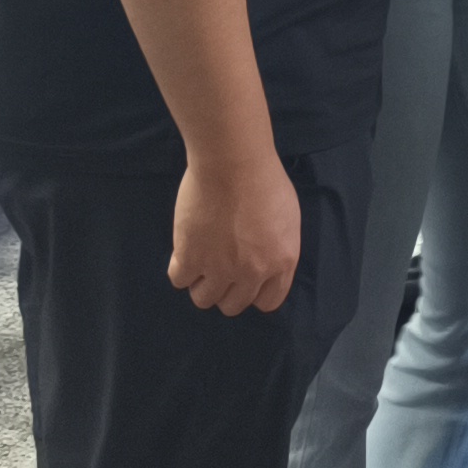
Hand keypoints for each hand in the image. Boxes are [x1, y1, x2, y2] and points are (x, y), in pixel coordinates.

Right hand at [170, 150, 299, 314]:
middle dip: (226, 290)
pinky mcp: (190, 257)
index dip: (253, 292)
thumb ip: (276, 247)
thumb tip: (263, 260)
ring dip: (201, 284)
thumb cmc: (264, 179)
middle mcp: (252, 272)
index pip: (268, 301)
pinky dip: (180, 269)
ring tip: (200, 262)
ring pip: (204, 299)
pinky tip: (184, 252)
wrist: (233, 162)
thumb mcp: (287, 218)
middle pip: (233, 305)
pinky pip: (179, 280)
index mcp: (281, 262)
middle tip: (219, 268)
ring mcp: (220, 268)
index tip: (244, 280)